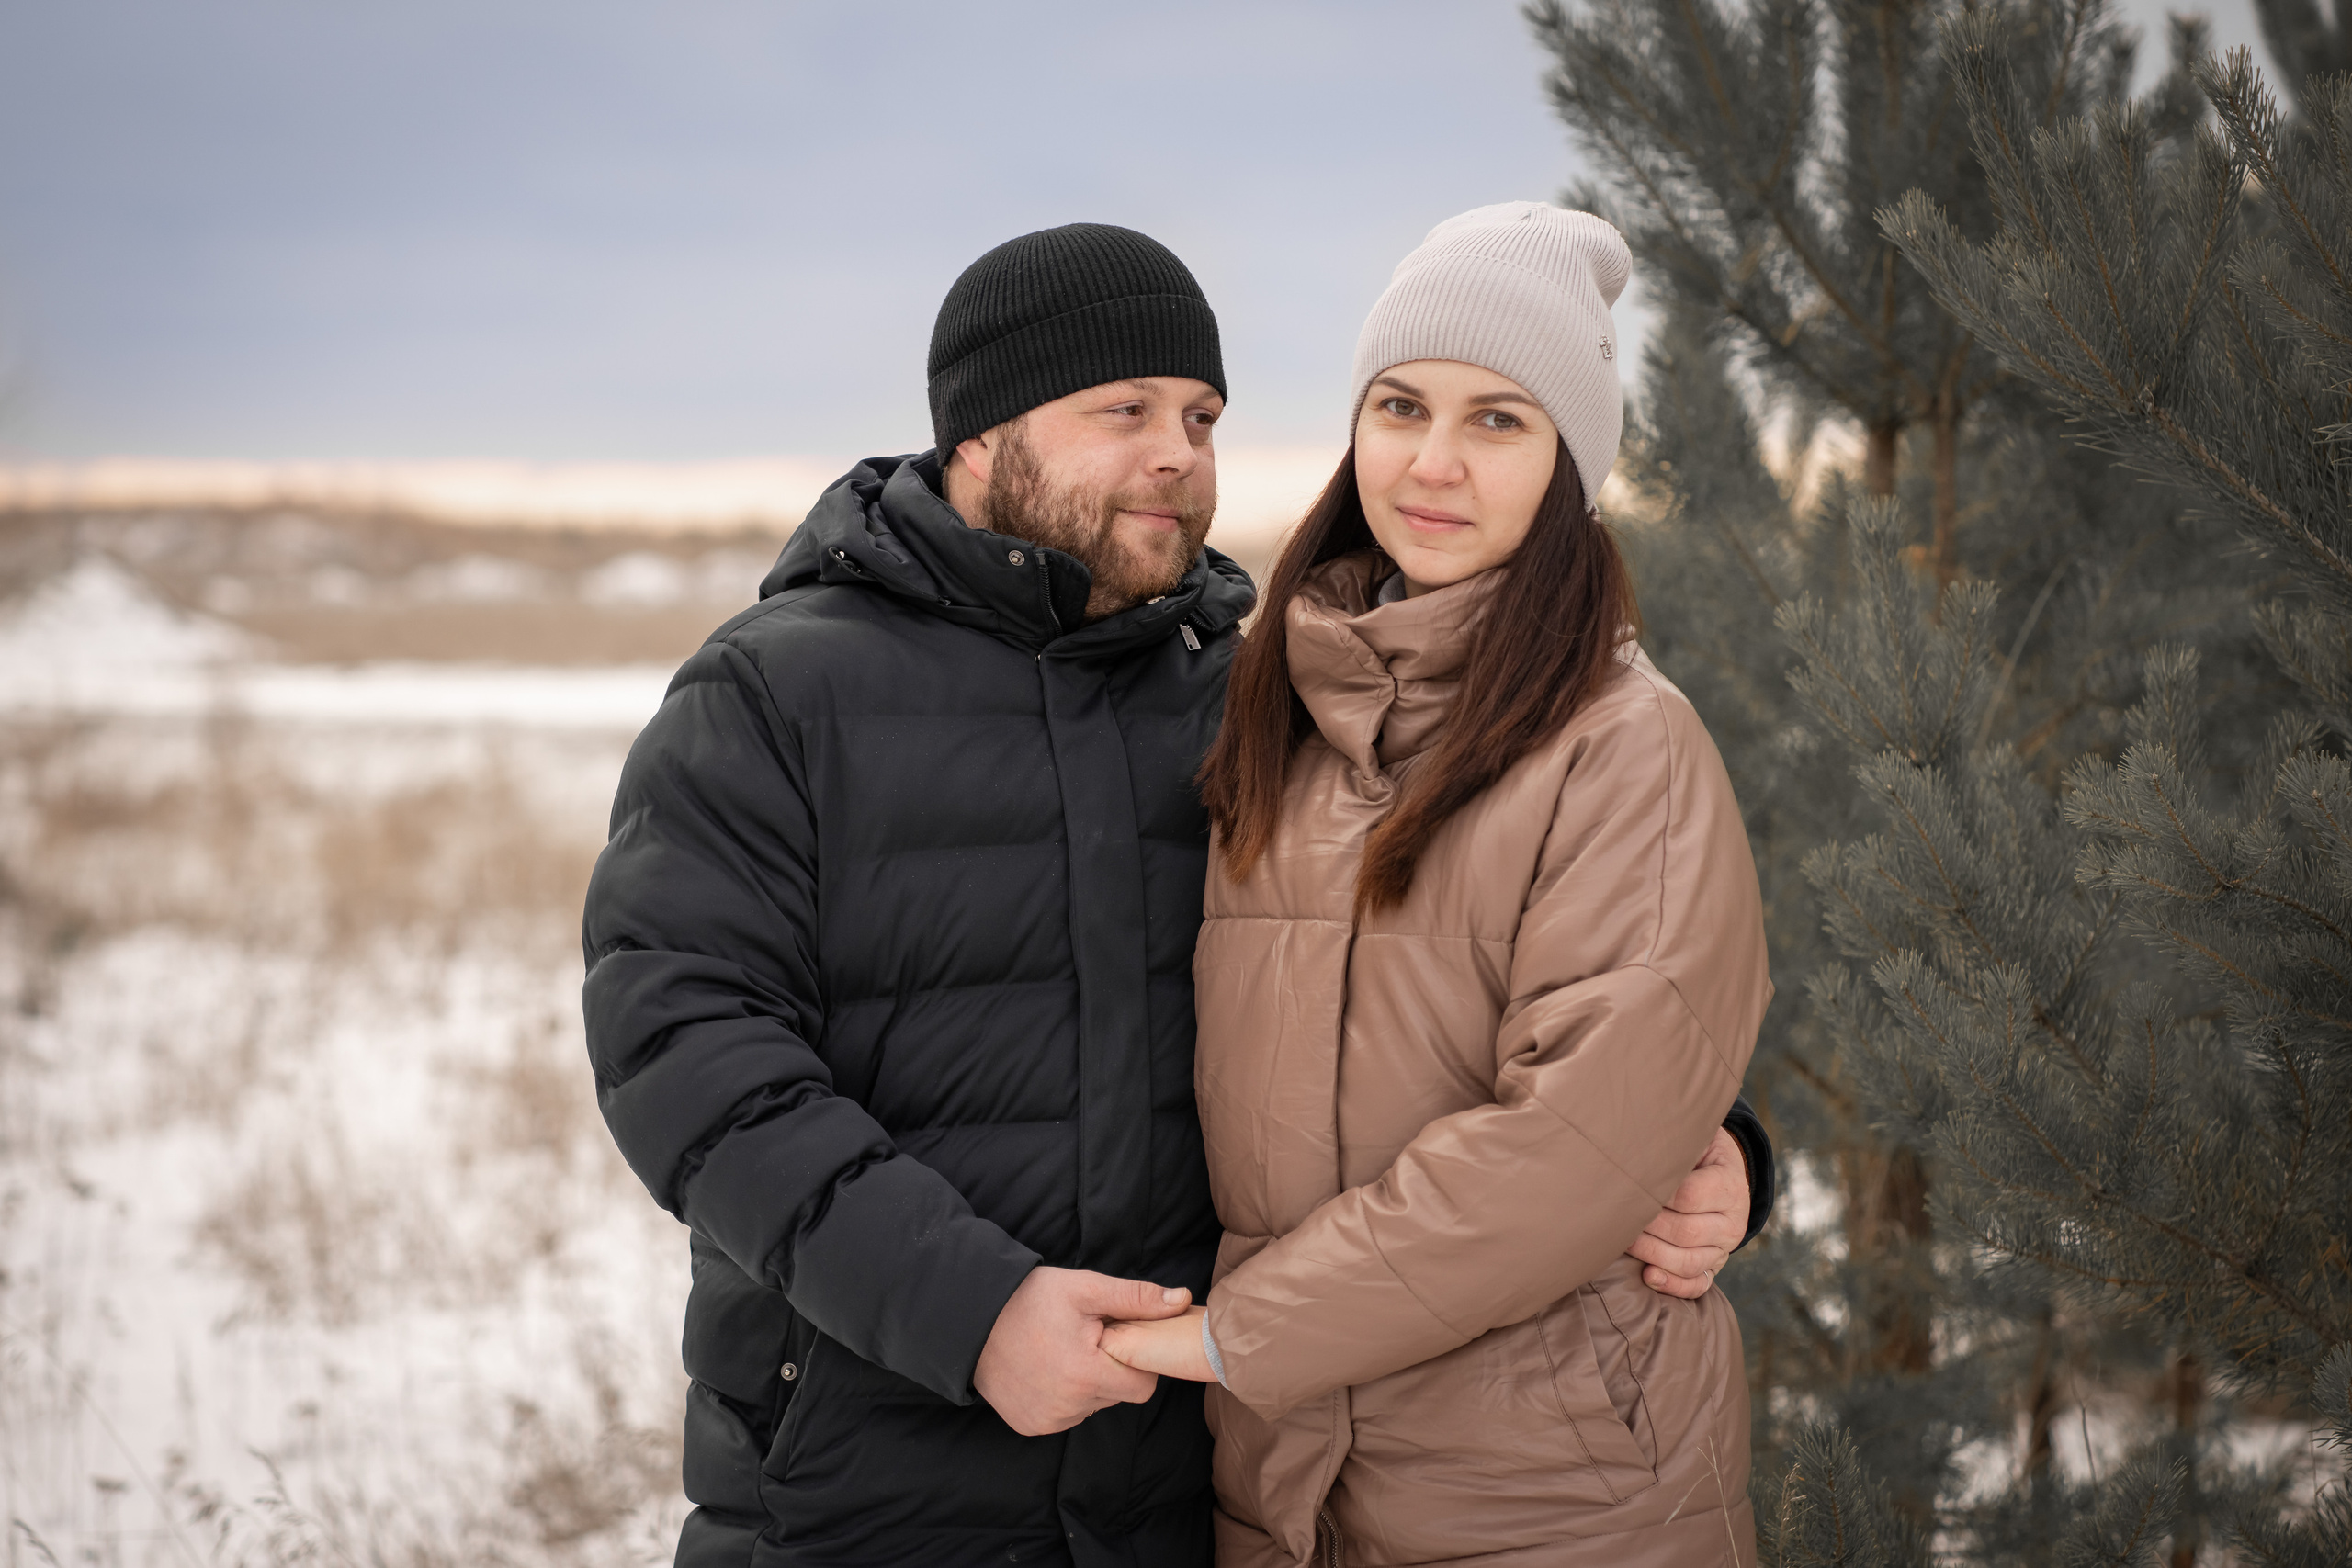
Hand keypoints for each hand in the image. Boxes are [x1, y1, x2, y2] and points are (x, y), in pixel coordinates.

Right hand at [972, 1267, 1191, 1435]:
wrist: (969, 1320)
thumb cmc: (1030, 1299)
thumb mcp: (1085, 1289)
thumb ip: (1136, 1298)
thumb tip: (1182, 1300)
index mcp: (1087, 1374)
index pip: (1142, 1385)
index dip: (1135, 1360)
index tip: (1114, 1339)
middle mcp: (1069, 1407)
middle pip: (1117, 1396)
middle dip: (1111, 1370)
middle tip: (1086, 1341)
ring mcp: (1047, 1421)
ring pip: (1092, 1407)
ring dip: (1087, 1385)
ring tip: (1062, 1352)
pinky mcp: (1030, 1426)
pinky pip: (1065, 1416)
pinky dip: (1063, 1397)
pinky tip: (1046, 1370)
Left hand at [1628, 1126, 1748, 1299]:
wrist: (1722, 1173)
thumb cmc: (1696, 1152)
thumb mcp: (1694, 1138)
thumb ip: (1673, 1145)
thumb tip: (1635, 1148)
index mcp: (1729, 1185)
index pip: (1689, 1197)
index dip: (1655, 1195)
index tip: (1628, 1187)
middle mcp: (1733, 1221)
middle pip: (1686, 1232)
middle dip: (1647, 1226)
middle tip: (1617, 1215)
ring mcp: (1725, 1248)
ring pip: (1689, 1262)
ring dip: (1652, 1254)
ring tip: (1624, 1240)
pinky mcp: (1715, 1266)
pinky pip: (1698, 1284)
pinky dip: (1673, 1285)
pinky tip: (1648, 1276)